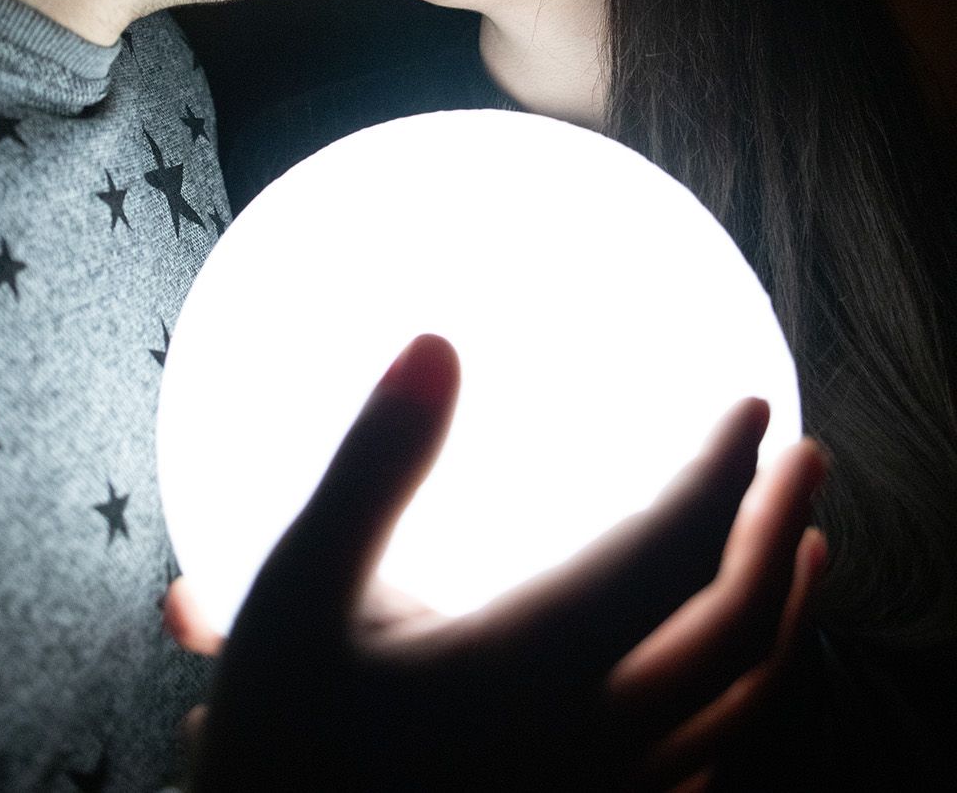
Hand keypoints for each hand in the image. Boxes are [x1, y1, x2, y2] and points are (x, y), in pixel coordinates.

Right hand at [171, 333, 826, 790]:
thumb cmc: (281, 728)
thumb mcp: (301, 588)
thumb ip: (374, 465)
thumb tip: (436, 342)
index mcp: (525, 674)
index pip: (665, 559)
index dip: (722, 476)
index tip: (754, 409)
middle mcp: (585, 745)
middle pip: (731, 635)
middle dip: (780, 534)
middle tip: (810, 457)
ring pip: (736, 710)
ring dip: (784, 616)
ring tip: (805, 545)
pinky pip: (704, 762)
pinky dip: (743, 695)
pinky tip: (735, 664)